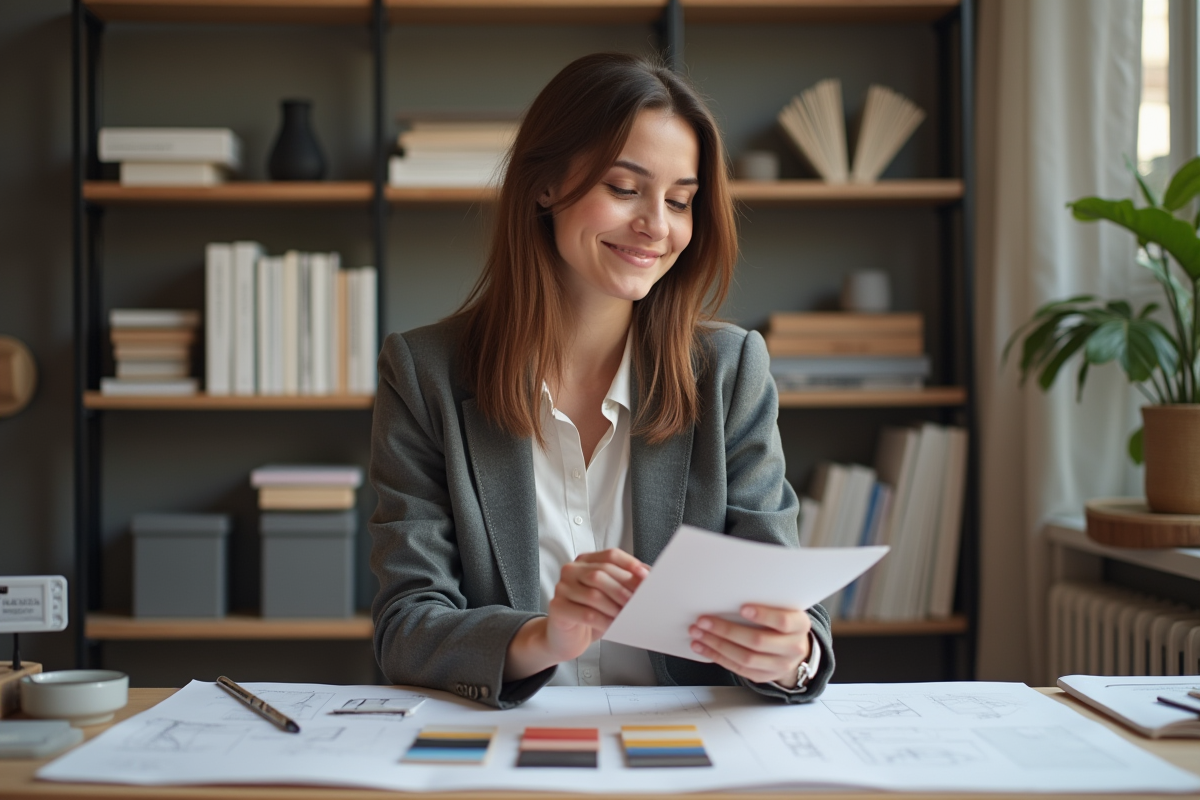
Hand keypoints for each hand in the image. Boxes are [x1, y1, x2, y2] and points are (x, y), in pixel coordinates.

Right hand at [504, 549, 648, 681]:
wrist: (566, 636)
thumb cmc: (590, 613)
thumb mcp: (609, 595)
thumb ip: (624, 583)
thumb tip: (648, 578)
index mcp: (586, 561)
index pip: (610, 555)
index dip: (630, 564)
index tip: (646, 577)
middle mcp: (571, 570)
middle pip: (601, 573)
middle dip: (624, 589)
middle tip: (639, 602)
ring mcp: (562, 588)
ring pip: (594, 595)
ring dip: (615, 607)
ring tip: (628, 616)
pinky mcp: (557, 607)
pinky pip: (586, 614)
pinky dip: (604, 621)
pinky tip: (614, 627)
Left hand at [688, 604, 811, 687]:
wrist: (794, 647)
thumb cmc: (783, 621)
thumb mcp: (784, 608)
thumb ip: (767, 602)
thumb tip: (731, 590)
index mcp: (799, 625)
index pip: (783, 621)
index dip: (763, 615)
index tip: (742, 608)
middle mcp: (793, 647)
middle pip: (758, 641)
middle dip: (727, 630)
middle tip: (704, 620)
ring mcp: (779, 665)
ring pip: (745, 658)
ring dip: (716, 645)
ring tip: (698, 633)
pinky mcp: (764, 676)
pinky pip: (738, 668)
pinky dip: (717, 657)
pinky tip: (703, 647)